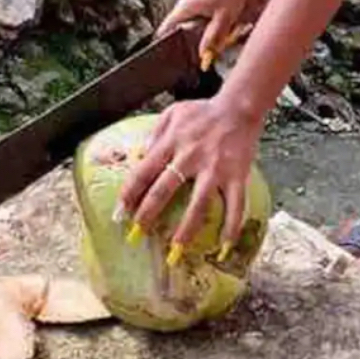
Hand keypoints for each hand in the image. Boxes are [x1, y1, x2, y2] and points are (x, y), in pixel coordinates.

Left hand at [117, 96, 262, 259]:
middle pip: (165, 190)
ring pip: (199, 204)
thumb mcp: (173, 114)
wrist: (240, 107)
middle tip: (137, 235)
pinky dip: (231, 228)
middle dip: (148, 214)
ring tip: (175, 251)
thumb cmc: (203, 112)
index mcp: (172, 142)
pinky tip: (224, 247)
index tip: (120, 212)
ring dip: (187, 230)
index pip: (144, 171)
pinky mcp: (237, 176)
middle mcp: (191, 157)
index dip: (130, 192)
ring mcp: (215, 168)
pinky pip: (235, 206)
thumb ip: (154, 135)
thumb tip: (138, 159)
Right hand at [156, 0, 251, 68]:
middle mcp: (184, 4)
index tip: (168, 56)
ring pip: (194, 22)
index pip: (166, 28)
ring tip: (219, 28)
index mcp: (185, 8)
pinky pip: (201, 15)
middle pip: (182, 28)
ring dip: (205, 29)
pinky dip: (210, 20)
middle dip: (193, 39)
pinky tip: (223, 19)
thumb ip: (212, 37)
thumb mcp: (224, 18)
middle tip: (208, 46)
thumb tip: (203, 53)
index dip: (166, 42)